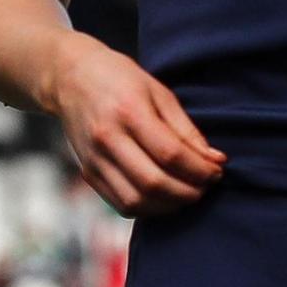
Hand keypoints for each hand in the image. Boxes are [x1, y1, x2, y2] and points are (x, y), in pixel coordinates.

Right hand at [46, 36, 222, 215]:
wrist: (69, 77)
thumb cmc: (120, 79)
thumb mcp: (159, 92)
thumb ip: (186, 130)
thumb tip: (215, 161)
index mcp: (128, 111)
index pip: (170, 154)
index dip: (200, 170)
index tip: (217, 172)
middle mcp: (106, 139)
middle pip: (153, 183)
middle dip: (188, 192)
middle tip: (205, 187)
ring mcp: (93, 159)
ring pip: (136, 201)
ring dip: (169, 205)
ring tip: (186, 194)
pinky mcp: (88, 173)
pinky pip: (121, 204)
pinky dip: (148, 208)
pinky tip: (163, 197)